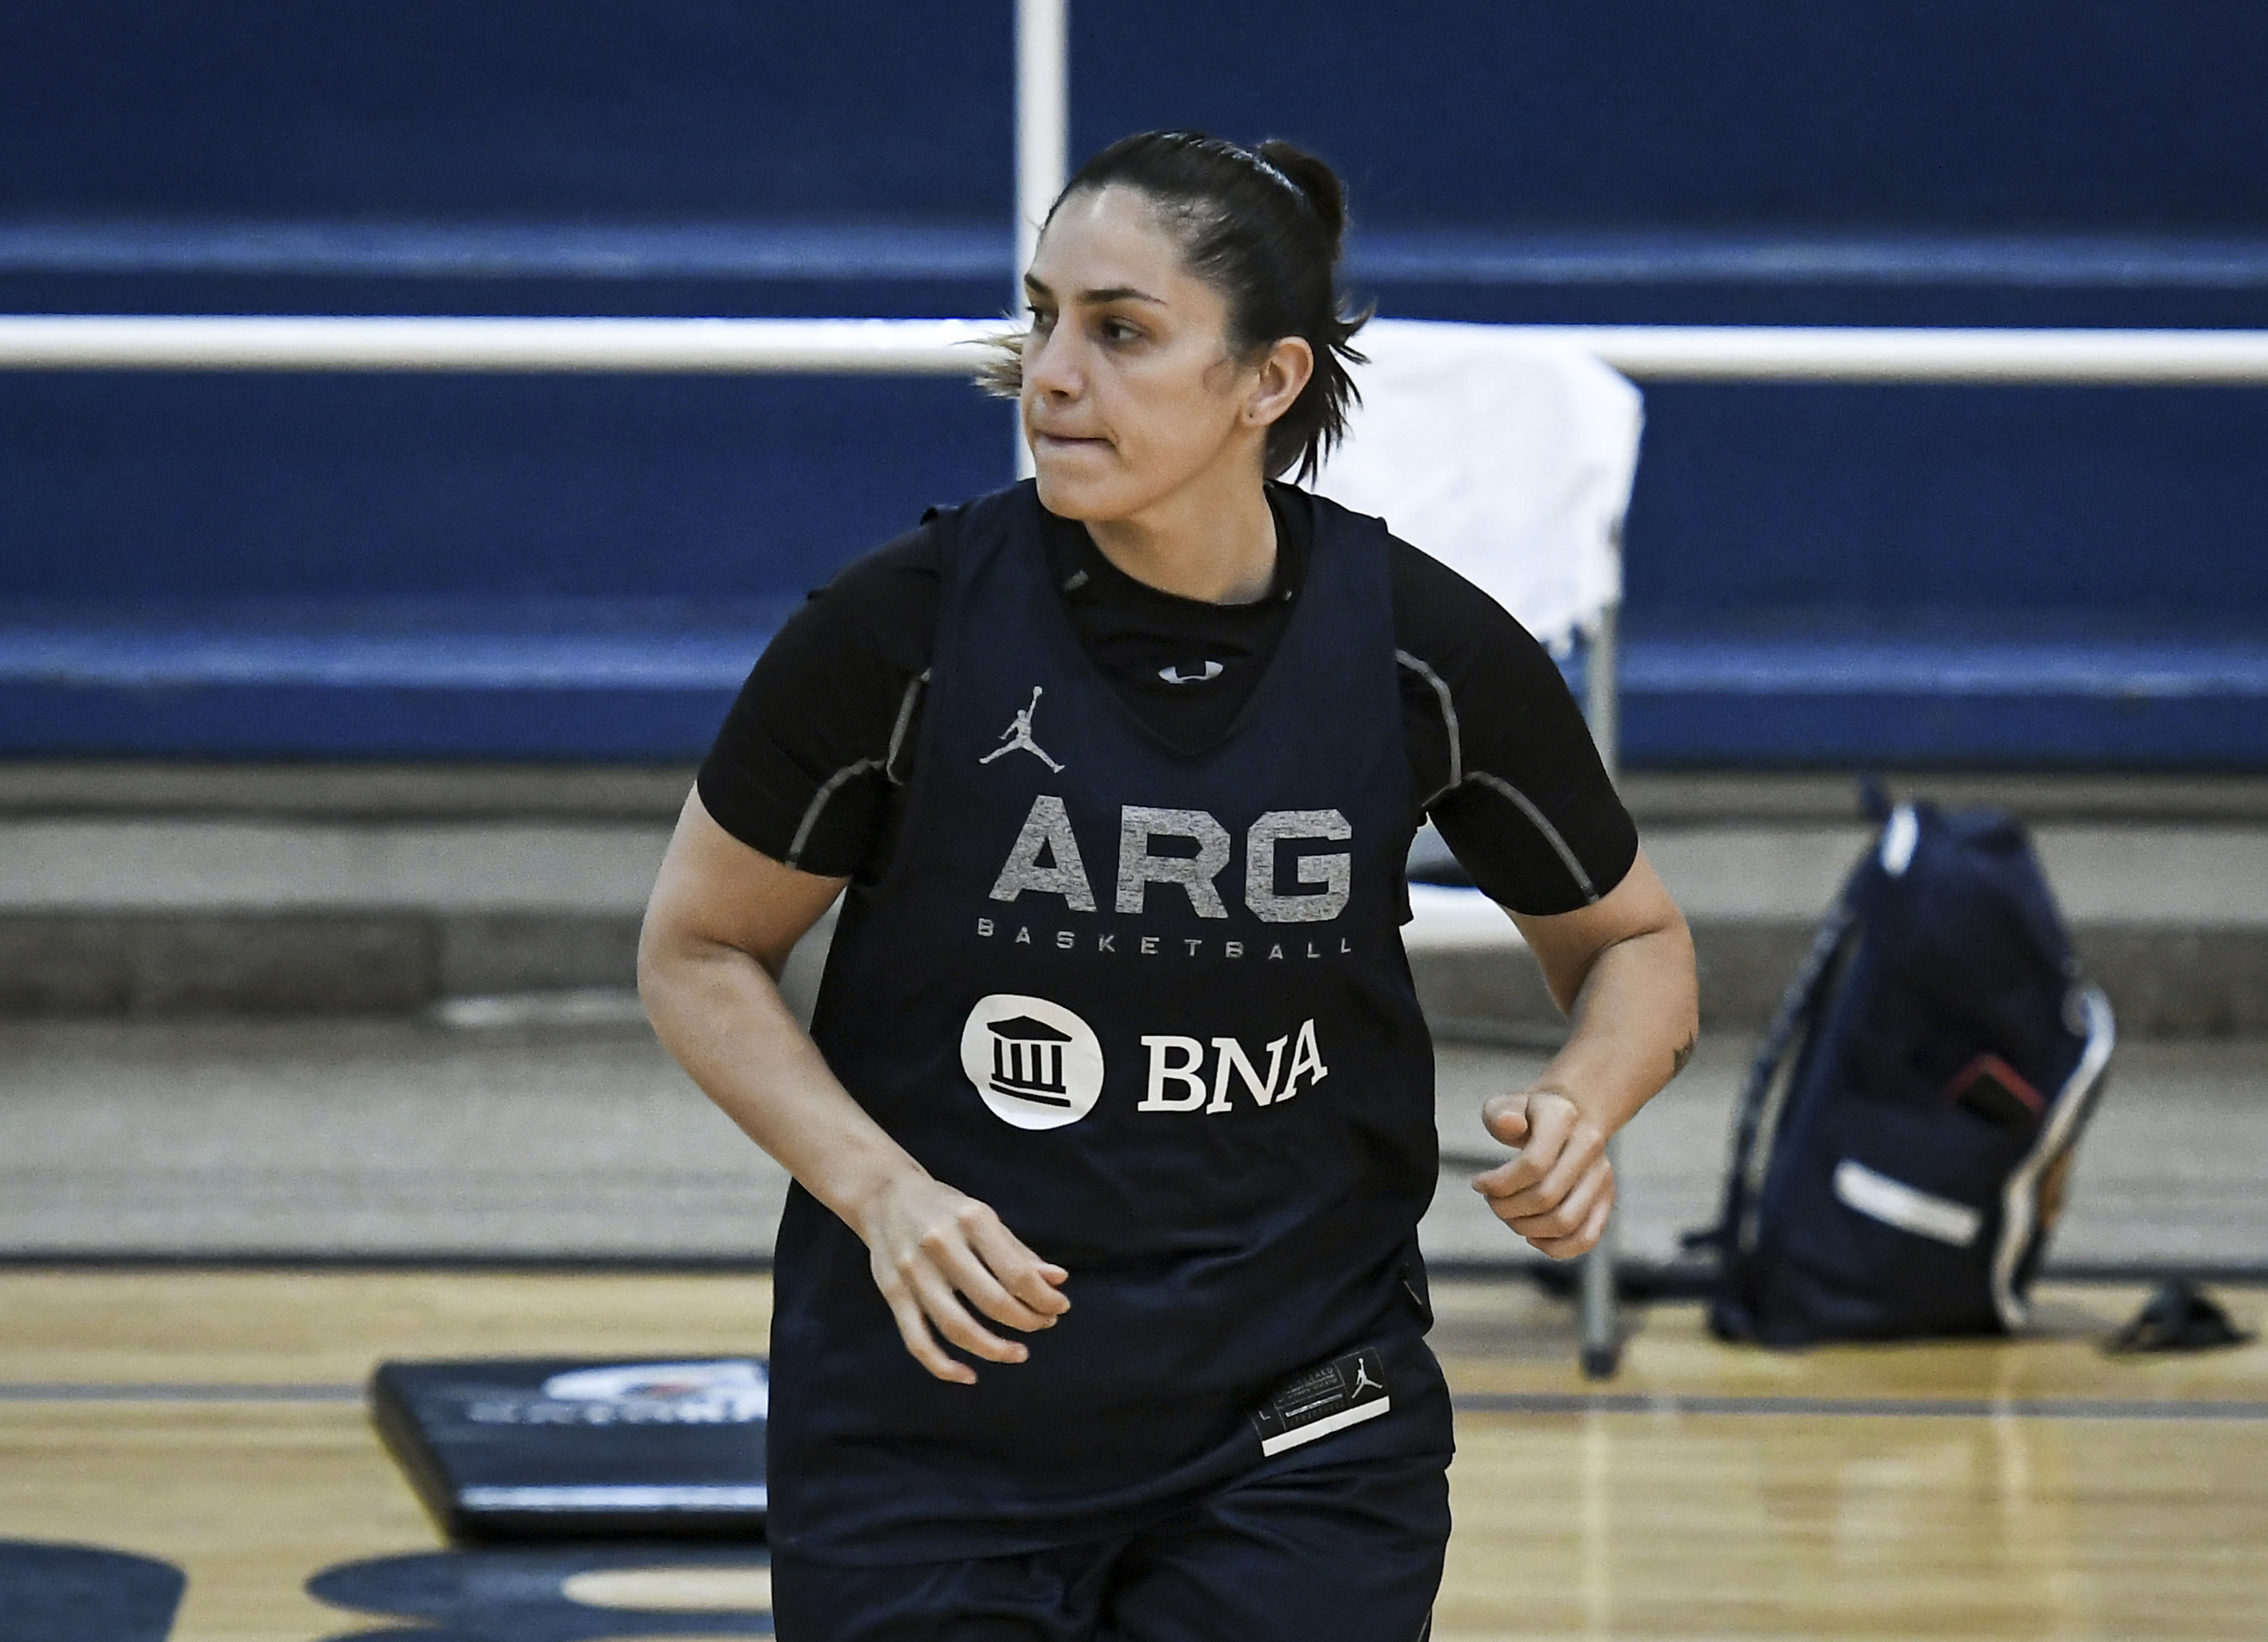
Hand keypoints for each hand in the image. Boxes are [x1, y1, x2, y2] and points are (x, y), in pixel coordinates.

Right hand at [854, 1171, 1069, 1383]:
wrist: (883, 1195)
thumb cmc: (946, 1209)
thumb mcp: (984, 1217)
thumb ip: (1019, 1252)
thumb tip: (1059, 1281)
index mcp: (971, 1220)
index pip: (1016, 1272)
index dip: (1044, 1298)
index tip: (1059, 1307)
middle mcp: (940, 1244)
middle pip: (992, 1301)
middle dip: (1026, 1321)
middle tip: (1044, 1325)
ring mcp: (912, 1271)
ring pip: (957, 1327)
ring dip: (994, 1349)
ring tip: (1018, 1353)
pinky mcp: (892, 1292)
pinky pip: (917, 1341)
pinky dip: (943, 1366)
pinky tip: (969, 1375)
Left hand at [1471, 1087, 1613, 1259]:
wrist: (1568, 1117)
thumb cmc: (1527, 1116)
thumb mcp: (1506, 1105)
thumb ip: (1499, 1113)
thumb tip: (1510, 1125)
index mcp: (1563, 1117)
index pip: (1533, 1164)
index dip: (1499, 1183)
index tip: (1478, 1183)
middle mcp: (1590, 1145)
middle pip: (1546, 1196)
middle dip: (1507, 1208)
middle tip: (1492, 1202)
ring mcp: (1602, 1175)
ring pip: (1565, 1222)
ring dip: (1527, 1228)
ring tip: (1509, 1216)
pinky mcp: (1606, 1199)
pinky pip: (1586, 1238)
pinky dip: (1555, 1247)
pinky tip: (1531, 1235)